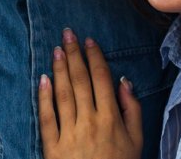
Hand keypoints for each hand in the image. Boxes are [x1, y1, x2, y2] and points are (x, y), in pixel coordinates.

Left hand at [39, 29, 143, 158]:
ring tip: (56, 50)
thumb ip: (132, 111)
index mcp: (111, 119)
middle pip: (80, 81)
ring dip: (59, 69)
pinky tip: (43, 79)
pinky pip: (47, 117)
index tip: (89, 41)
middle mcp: (90, 121)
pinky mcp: (53, 146)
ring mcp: (70, 133)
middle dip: (74, 55)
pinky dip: (44, 97)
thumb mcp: (137, 142)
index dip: (94, 58)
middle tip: (68, 34)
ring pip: (63, 94)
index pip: (101, 80)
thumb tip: (124, 82)